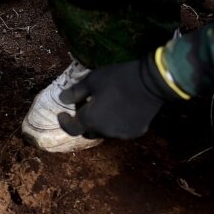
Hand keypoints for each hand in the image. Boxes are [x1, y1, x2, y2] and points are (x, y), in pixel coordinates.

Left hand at [56, 52, 184, 139]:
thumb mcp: (93, 80)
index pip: (72, 129)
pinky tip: (120, 109)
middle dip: (84, 120)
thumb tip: (62, 99)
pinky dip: (115, 123)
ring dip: (100, 123)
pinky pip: (120, 130)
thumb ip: (75, 92)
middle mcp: (105, 132)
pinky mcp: (136, 131)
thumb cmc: (119, 79)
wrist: (151, 82)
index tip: (61, 114)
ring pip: (104, 132)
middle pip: (88, 131)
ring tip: (104, 105)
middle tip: (86, 104)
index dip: (65, 122)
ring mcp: (122, 134)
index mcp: (91, 120)